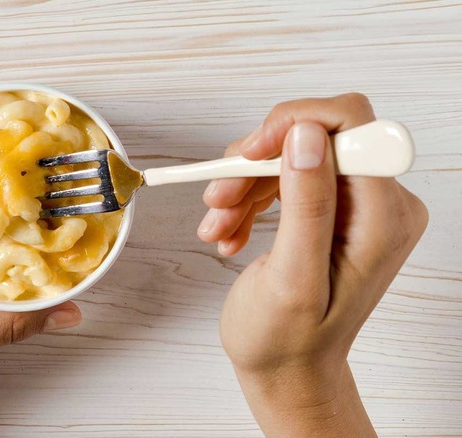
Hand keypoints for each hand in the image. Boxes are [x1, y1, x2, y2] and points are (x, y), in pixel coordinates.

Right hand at [201, 94, 427, 435]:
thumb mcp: (293, 278)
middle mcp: (378, 203)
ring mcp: (355, 206)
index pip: (353, 123)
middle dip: (257, 162)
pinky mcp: (331, 209)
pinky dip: (249, 197)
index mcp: (384, 217)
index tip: (249, 154)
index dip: (295, 124)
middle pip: (314, 137)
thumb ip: (306, 205)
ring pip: (291, 155)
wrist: (286, 368)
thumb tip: (307, 133)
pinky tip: (229, 229)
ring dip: (244, 184)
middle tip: (218, 198)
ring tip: (217, 223)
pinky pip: (284, 176)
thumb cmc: (287, 339)